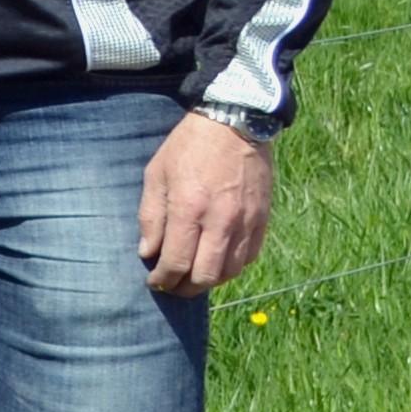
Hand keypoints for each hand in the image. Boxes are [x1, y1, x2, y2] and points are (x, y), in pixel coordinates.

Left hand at [139, 113, 275, 296]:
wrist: (235, 123)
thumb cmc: (188, 146)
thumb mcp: (156, 175)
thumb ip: (151, 216)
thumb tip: (148, 253)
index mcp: (189, 209)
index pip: (176, 262)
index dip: (162, 279)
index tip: (153, 281)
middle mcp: (221, 221)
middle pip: (205, 276)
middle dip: (185, 288)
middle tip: (172, 286)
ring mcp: (246, 222)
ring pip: (230, 272)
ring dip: (209, 280)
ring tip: (192, 275)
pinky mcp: (262, 219)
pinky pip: (248, 257)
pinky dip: (231, 267)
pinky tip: (216, 261)